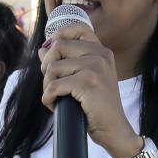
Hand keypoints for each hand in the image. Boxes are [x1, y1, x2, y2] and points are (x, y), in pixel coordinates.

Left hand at [39, 25, 138, 157]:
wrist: (114, 129)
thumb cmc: (97, 106)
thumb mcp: (85, 78)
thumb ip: (67, 61)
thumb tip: (43, 49)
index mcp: (101, 51)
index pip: (78, 28)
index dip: (59, 35)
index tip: (51, 50)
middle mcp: (100, 55)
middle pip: (58, 47)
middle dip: (47, 66)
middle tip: (52, 83)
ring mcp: (95, 68)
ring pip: (52, 67)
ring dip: (47, 85)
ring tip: (55, 96)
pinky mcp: (87, 84)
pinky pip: (54, 85)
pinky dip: (48, 97)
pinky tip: (54, 104)